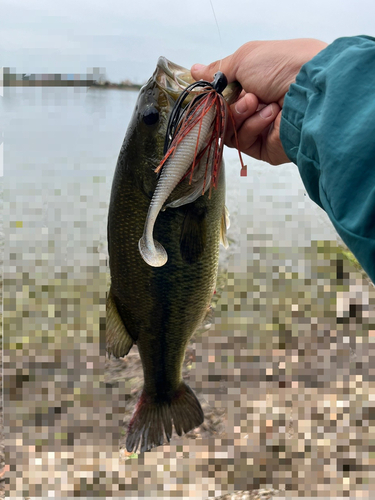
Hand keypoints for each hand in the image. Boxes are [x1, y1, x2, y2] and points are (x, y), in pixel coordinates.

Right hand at [191, 39, 326, 164]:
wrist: (309, 91)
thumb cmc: (281, 67)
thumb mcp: (245, 58)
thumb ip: (218, 70)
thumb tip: (194, 71)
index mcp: (252, 84)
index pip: (222, 96)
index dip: (213, 96)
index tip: (207, 92)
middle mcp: (255, 107)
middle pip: (222, 116)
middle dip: (228, 105)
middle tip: (242, 95)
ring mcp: (259, 129)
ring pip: (229, 130)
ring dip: (240, 114)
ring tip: (256, 102)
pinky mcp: (264, 148)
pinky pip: (243, 142)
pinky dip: (253, 126)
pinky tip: (270, 115)